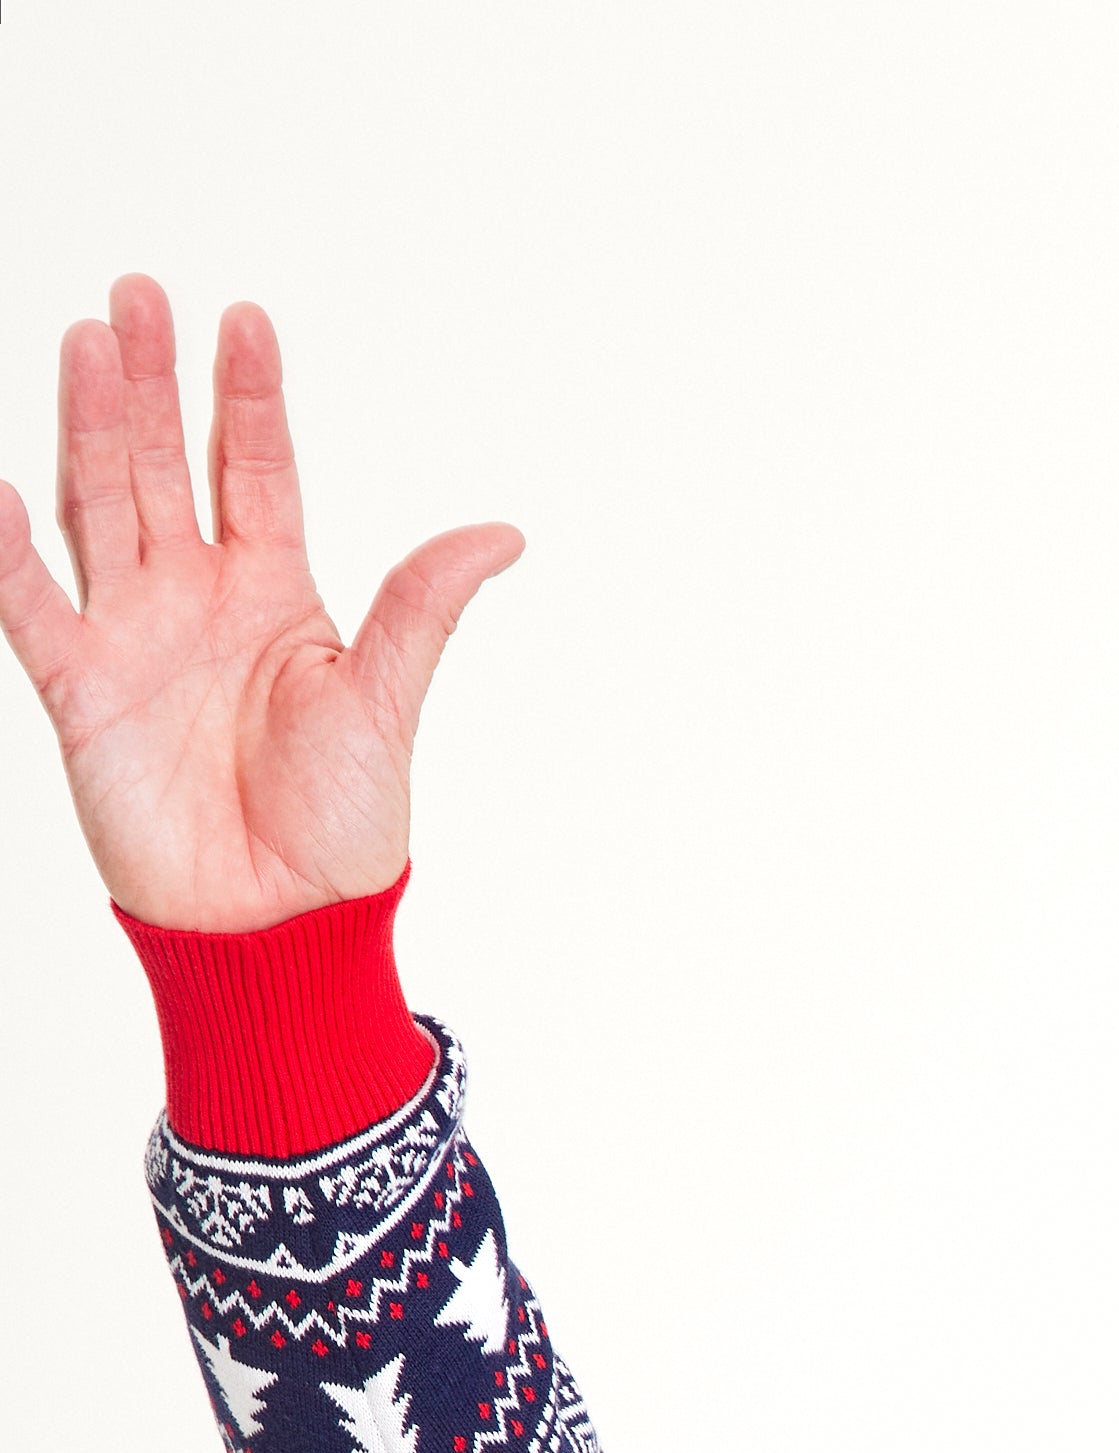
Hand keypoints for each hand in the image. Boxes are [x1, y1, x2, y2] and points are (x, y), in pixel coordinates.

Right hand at [0, 275, 517, 931]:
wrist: (281, 925)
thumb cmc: (342, 831)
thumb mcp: (385, 703)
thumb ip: (422, 608)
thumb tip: (502, 532)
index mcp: (276, 595)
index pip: (256, 471)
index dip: (249, 399)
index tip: (245, 319)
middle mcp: (196, 599)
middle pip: (165, 466)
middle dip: (153, 383)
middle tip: (138, 294)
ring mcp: (133, 636)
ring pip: (100, 506)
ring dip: (92, 427)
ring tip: (88, 342)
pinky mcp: (80, 690)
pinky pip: (31, 606)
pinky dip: (6, 548)